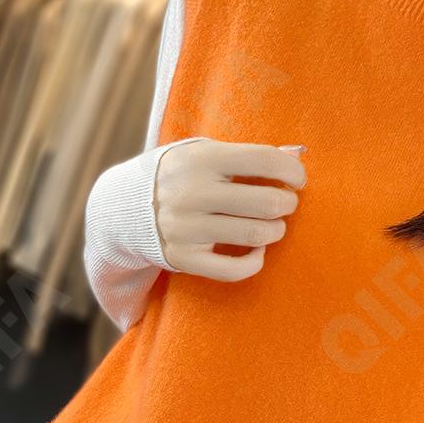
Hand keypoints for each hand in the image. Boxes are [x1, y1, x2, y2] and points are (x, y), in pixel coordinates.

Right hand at [154, 139, 306, 280]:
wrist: (126, 208)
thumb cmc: (181, 175)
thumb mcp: (204, 152)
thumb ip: (248, 154)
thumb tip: (296, 156)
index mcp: (202, 159)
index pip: (265, 160)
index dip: (293, 171)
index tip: (297, 180)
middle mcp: (193, 193)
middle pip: (267, 202)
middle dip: (287, 203)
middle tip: (285, 203)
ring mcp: (187, 228)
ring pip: (256, 235)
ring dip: (276, 231)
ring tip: (272, 225)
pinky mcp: (184, 258)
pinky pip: (234, 270)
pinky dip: (255, 261)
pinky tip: (256, 250)